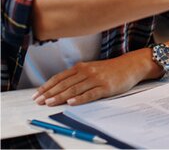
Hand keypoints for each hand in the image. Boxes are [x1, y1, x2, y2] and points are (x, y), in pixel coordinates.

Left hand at [32, 53, 149, 105]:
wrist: (131, 65)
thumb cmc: (110, 69)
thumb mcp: (92, 68)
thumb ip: (77, 75)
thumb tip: (60, 86)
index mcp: (82, 67)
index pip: (60, 77)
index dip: (47, 86)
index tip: (37, 94)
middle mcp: (87, 72)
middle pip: (65, 83)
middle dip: (50, 93)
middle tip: (39, 101)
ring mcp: (96, 79)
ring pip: (75, 89)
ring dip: (60, 97)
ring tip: (50, 103)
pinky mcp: (106, 87)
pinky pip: (90, 94)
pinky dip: (80, 98)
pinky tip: (72, 102)